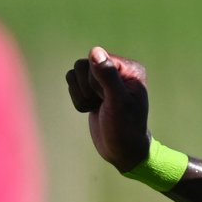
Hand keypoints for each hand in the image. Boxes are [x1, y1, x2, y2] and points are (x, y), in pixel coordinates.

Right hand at [64, 46, 151, 170]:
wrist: (121, 150)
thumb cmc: (124, 128)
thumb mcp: (118, 102)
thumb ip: (107, 76)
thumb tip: (95, 51)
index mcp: (129, 68)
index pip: (96, 60)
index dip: (95, 82)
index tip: (108, 98)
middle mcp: (117, 69)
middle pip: (82, 65)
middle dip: (87, 89)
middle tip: (103, 103)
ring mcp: (104, 79)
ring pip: (74, 73)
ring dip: (81, 95)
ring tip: (97, 106)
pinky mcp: (93, 89)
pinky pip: (72, 83)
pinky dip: (78, 100)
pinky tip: (93, 108)